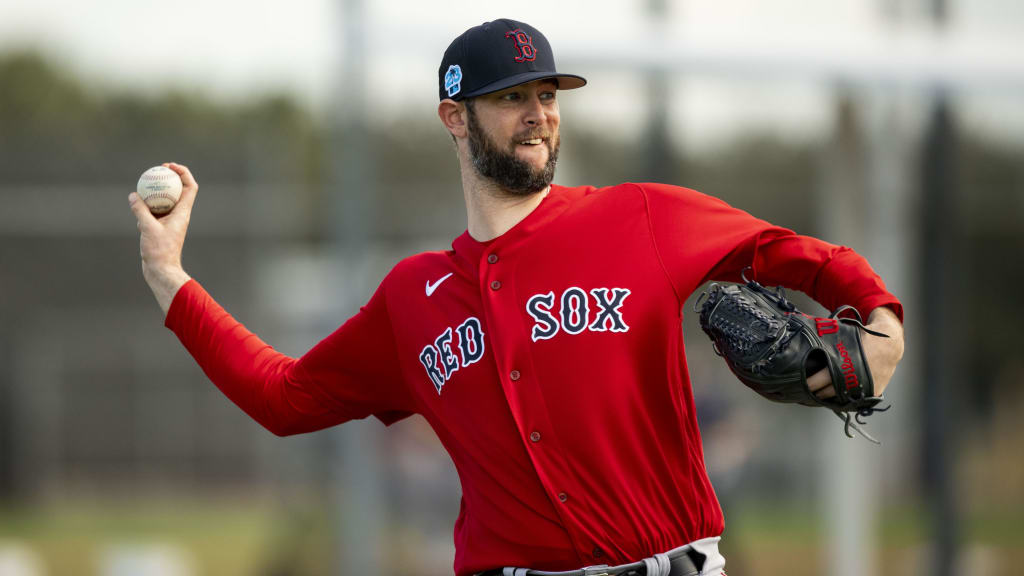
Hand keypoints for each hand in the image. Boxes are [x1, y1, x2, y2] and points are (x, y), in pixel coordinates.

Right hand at [128, 162, 197, 315]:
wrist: (161, 271)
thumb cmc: (159, 252)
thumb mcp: (147, 228)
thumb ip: (140, 211)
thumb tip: (133, 195)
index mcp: (182, 213)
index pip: (190, 187)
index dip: (183, 173)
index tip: (169, 166)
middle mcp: (179, 215)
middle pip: (178, 190)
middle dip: (169, 177)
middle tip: (156, 169)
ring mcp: (170, 221)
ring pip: (164, 200)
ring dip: (155, 192)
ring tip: (143, 184)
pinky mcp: (160, 228)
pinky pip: (153, 212)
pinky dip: (146, 208)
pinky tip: (136, 208)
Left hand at [808, 306, 903, 398]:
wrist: (888, 344)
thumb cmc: (860, 338)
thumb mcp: (839, 337)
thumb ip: (821, 342)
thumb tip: (799, 336)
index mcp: (839, 366)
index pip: (816, 382)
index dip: (807, 384)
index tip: (798, 384)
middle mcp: (850, 380)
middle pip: (825, 394)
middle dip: (815, 392)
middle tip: (806, 390)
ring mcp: (862, 389)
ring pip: (838, 399)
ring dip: (828, 397)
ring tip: (819, 392)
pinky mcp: (871, 393)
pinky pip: (853, 401)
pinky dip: (844, 398)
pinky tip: (837, 394)